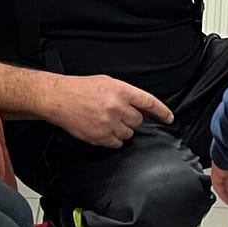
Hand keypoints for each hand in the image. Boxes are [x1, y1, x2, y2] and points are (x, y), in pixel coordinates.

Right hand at [50, 75, 174, 149]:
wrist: (59, 98)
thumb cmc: (80, 89)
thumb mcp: (106, 83)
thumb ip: (124, 94)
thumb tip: (137, 105)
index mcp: (120, 91)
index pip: (148, 102)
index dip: (161, 112)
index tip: (168, 118)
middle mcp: (117, 107)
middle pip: (138, 121)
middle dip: (130, 118)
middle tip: (117, 114)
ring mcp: (109, 123)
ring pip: (128, 133)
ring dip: (121, 129)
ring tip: (107, 121)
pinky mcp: (100, 136)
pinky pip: (116, 143)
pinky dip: (113, 139)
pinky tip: (103, 130)